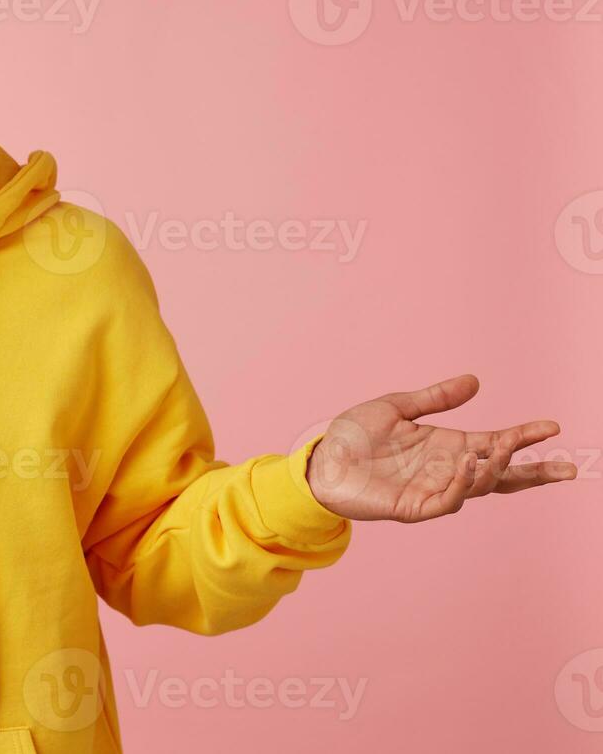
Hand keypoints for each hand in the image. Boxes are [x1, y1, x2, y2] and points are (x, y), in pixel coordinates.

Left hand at [306, 374, 576, 521]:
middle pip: (501, 475)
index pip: (495, 443)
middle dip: (534, 472)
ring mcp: (433, 490)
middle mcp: (447, 469)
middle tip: (568, 468)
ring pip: (479, 486)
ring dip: (495, 468)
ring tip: (502, 447)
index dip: (523, 437)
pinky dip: (462, 484)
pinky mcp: (415, 507)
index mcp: (447, 446)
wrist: (320, 460)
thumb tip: (475, 381)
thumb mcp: (397, 408)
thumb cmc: (353, 435)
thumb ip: (436, 398)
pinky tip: (467, 465)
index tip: (552, 427)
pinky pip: (448, 500)